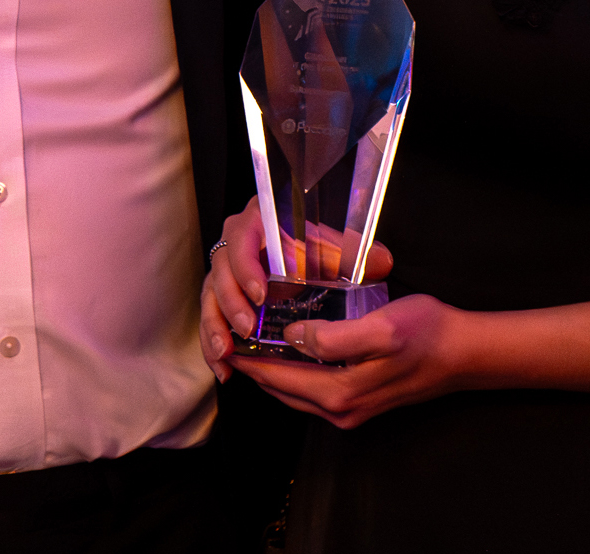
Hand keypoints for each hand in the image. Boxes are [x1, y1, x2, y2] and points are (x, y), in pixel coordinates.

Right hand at [199, 203, 392, 380]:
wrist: (315, 257)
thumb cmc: (325, 250)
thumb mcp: (342, 250)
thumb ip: (360, 254)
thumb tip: (381, 262)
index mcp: (261, 222)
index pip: (242, 238)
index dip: (246, 266)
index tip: (260, 293)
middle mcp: (237, 243)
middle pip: (220, 270)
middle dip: (229, 302)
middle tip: (246, 328)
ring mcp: (227, 272)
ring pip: (209, 297)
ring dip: (214, 327)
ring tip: (225, 353)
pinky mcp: (223, 298)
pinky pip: (210, 319)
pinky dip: (212, 344)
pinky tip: (222, 366)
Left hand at [230, 293, 474, 428]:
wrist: (464, 354)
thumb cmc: (426, 334)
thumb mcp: (380, 328)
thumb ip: (333, 337)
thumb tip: (294, 338)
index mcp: (340, 393)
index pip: (278, 379)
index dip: (249, 360)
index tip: (225, 339)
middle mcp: (341, 410)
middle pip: (282, 391)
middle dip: (254, 368)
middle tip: (231, 339)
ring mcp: (351, 410)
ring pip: (296, 393)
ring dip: (272, 373)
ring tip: (253, 344)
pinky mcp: (361, 403)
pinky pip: (314, 391)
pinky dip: (294, 375)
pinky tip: (291, 352)